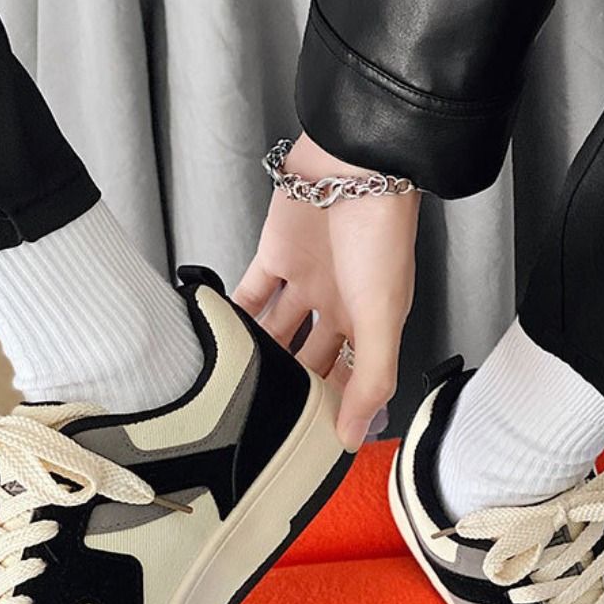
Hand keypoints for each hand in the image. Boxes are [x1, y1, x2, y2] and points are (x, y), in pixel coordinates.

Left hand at [234, 133, 420, 450]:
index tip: (308, 441)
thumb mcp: (382, 318)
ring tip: (235, 387)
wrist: (356, 163)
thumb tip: (351, 437)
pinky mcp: (275, 256)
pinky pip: (251, 294)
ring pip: (278, 331)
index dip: (333, 409)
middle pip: (311, 359)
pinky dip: (236, 314)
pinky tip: (220, 338)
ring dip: (260, 355)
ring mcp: (305, 281)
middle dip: (293, 386)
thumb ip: (370, 380)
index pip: (350, 379)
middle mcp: (339, 306)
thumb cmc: (381, 233)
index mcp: (370, 323)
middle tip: (264, 418)